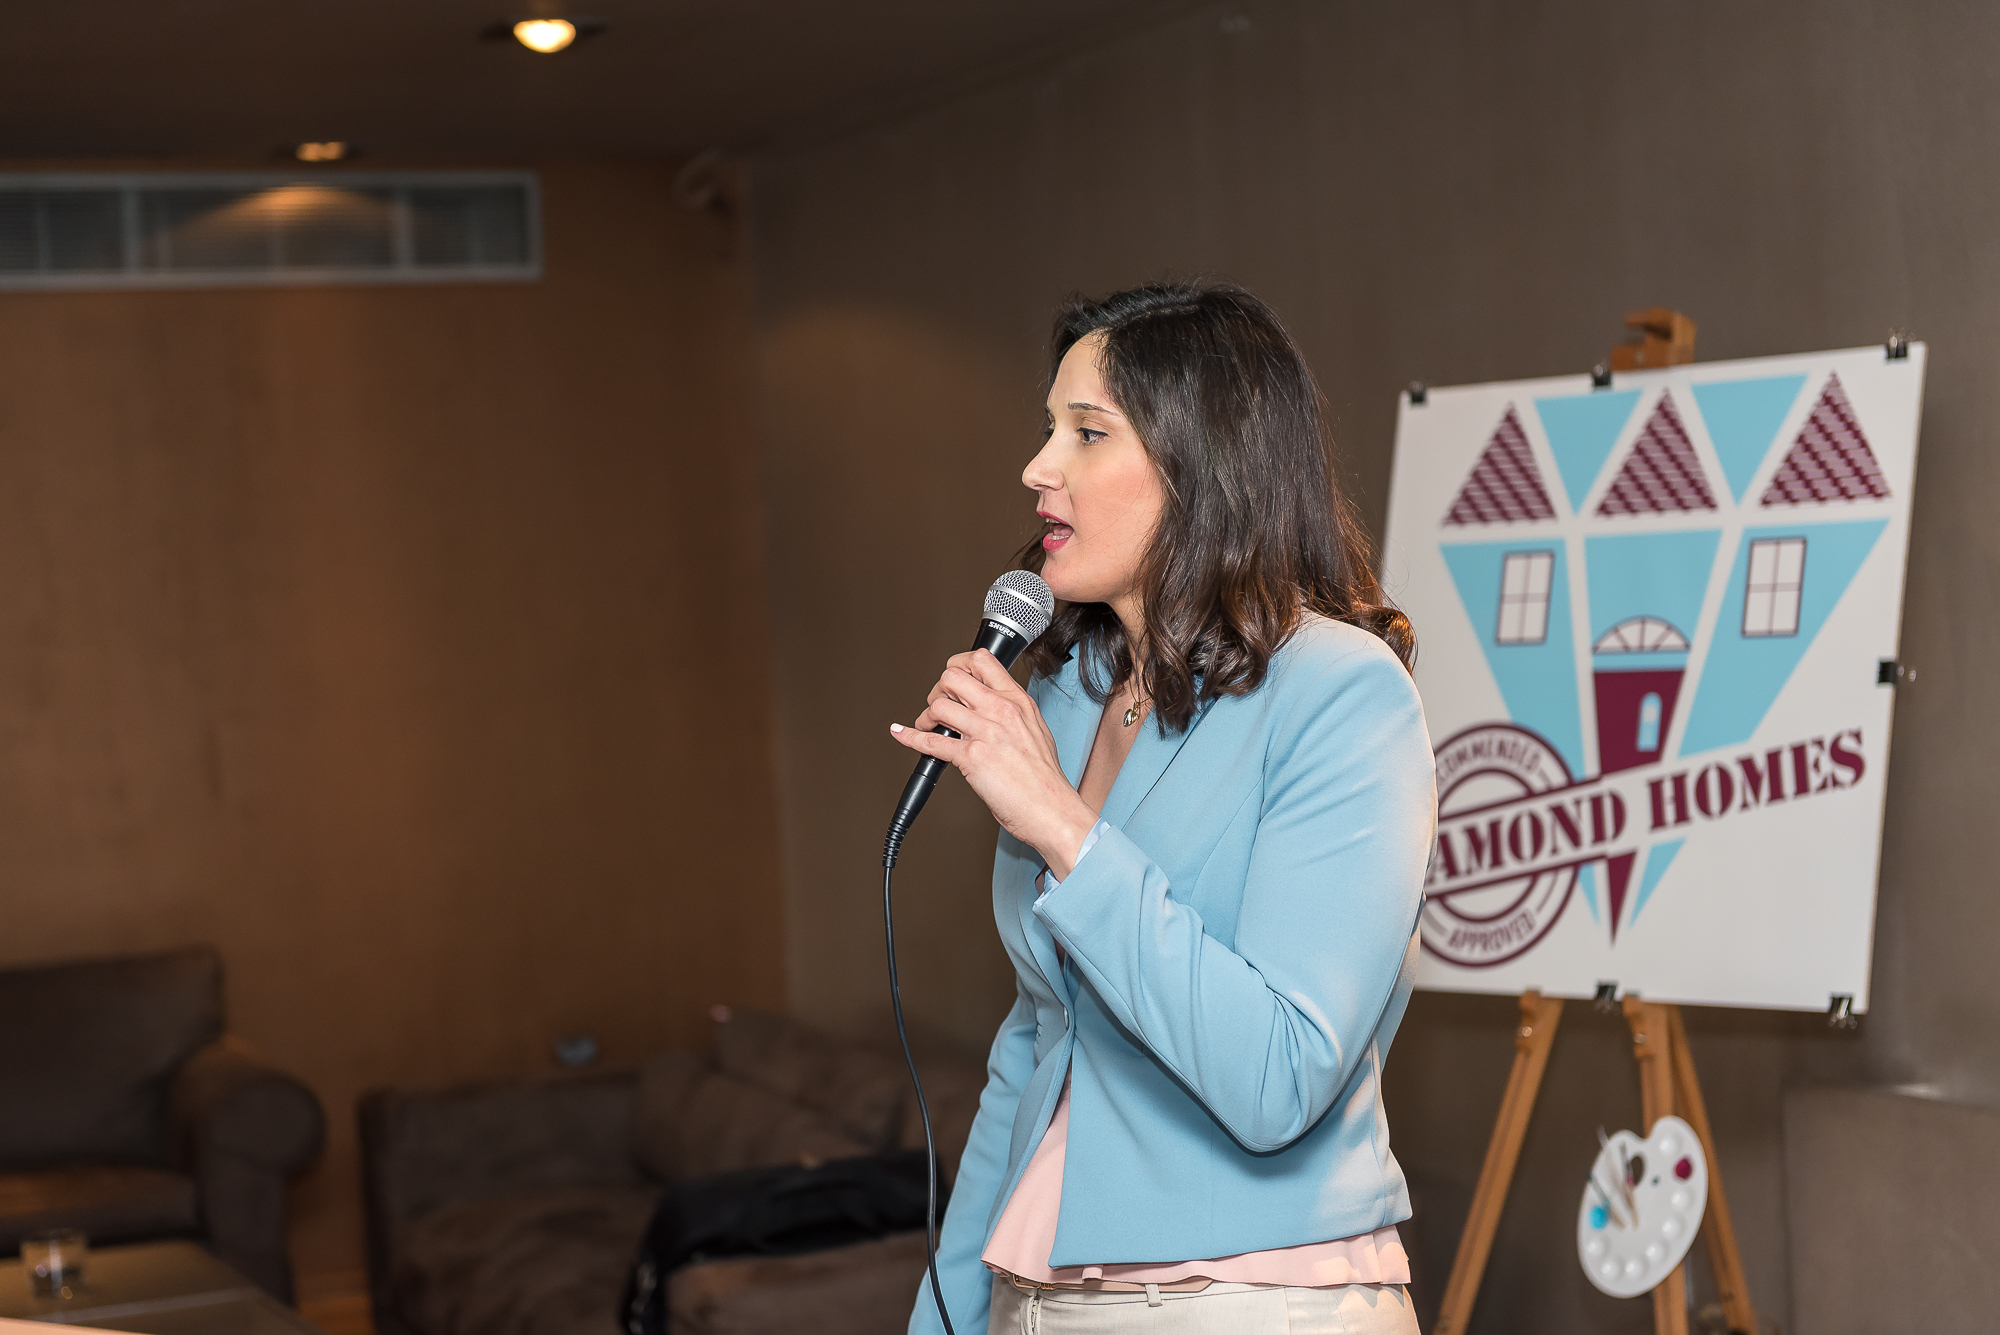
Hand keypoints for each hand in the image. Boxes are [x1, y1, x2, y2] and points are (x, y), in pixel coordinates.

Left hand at [890, 650, 1098, 876]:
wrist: (1051, 808)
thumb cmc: (1044, 778)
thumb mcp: (1036, 730)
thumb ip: (1013, 712)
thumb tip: (990, 704)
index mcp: (1017, 700)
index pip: (982, 660)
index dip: (958, 664)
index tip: (952, 676)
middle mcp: (1001, 711)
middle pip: (953, 677)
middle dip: (938, 690)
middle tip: (939, 705)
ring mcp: (986, 733)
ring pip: (939, 705)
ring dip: (926, 716)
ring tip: (928, 726)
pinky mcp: (972, 757)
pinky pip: (931, 741)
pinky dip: (911, 737)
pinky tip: (903, 734)